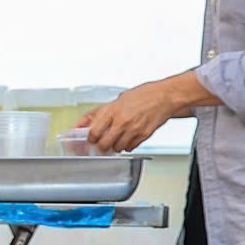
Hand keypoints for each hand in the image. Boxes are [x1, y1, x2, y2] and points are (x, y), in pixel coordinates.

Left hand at [81, 74, 204, 153]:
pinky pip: (130, 148)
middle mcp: (122, 121)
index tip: (91, 139)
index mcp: (112, 110)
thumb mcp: (115, 101)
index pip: (93, 132)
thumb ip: (97, 114)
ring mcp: (133, 130)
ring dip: (114, 146)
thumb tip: (81, 124)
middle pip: (103, 144)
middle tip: (102, 142)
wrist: (164, 97)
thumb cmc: (141, 96)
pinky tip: (128, 137)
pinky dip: (127, 145)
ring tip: (117, 138)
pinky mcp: (143, 136)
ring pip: (117, 148)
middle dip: (101, 145)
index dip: (90, 138)